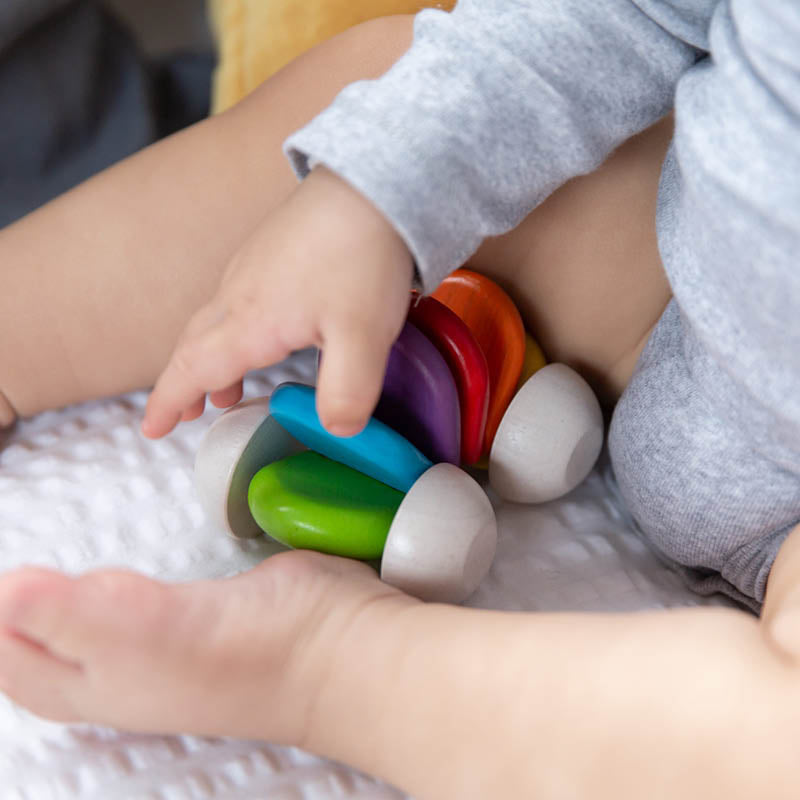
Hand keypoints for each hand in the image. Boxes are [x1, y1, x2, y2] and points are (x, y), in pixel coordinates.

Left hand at [0, 551, 415, 740]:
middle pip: (40, 647)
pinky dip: (105, 585)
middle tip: (12, 569)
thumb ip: (74, 616)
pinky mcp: (200, 610)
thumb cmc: (251, 653)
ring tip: (34, 575)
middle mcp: (123, 669)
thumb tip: (0, 592)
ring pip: (84, 622)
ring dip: (51, 598)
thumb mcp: (152, 636)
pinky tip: (111, 571)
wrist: (341, 646)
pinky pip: (133, 599)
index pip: (15, 659)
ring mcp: (165, 640)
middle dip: (12, 612)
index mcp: (100, 684)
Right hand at [141, 167, 414, 438]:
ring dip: (210, 361)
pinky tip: (262, 336)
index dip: (168, 401)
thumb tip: (338, 432)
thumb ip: (347, 393)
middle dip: (182, 384)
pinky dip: (232, 333)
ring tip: (223, 391)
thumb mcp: (364, 337)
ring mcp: (252, 268)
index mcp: (250, 320)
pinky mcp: (272, 253)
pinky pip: (235, 302)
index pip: (193, 369)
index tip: (151, 428)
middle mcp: (239, 293)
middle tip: (181, 415)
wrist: (373, 181)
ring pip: (214, 324)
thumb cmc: (362, 255)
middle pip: (193, 345)